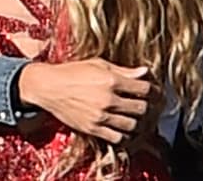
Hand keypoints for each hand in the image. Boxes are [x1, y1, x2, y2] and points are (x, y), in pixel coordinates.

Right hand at [17, 59, 158, 144]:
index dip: (152, 90)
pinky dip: (125, 136)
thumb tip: (144, 71)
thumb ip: (124, 70)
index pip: (144, 89)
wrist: (49, 87)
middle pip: (141, 108)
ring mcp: (101, 116)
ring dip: (137, 122)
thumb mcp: (99, 64)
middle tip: (145, 104)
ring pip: (132, 125)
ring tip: (135, 117)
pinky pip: (117, 138)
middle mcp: (108, 99)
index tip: (152, 91)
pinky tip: (124, 129)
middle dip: (146, 106)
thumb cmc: (72, 72)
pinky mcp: (93, 128)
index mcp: (111, 80)